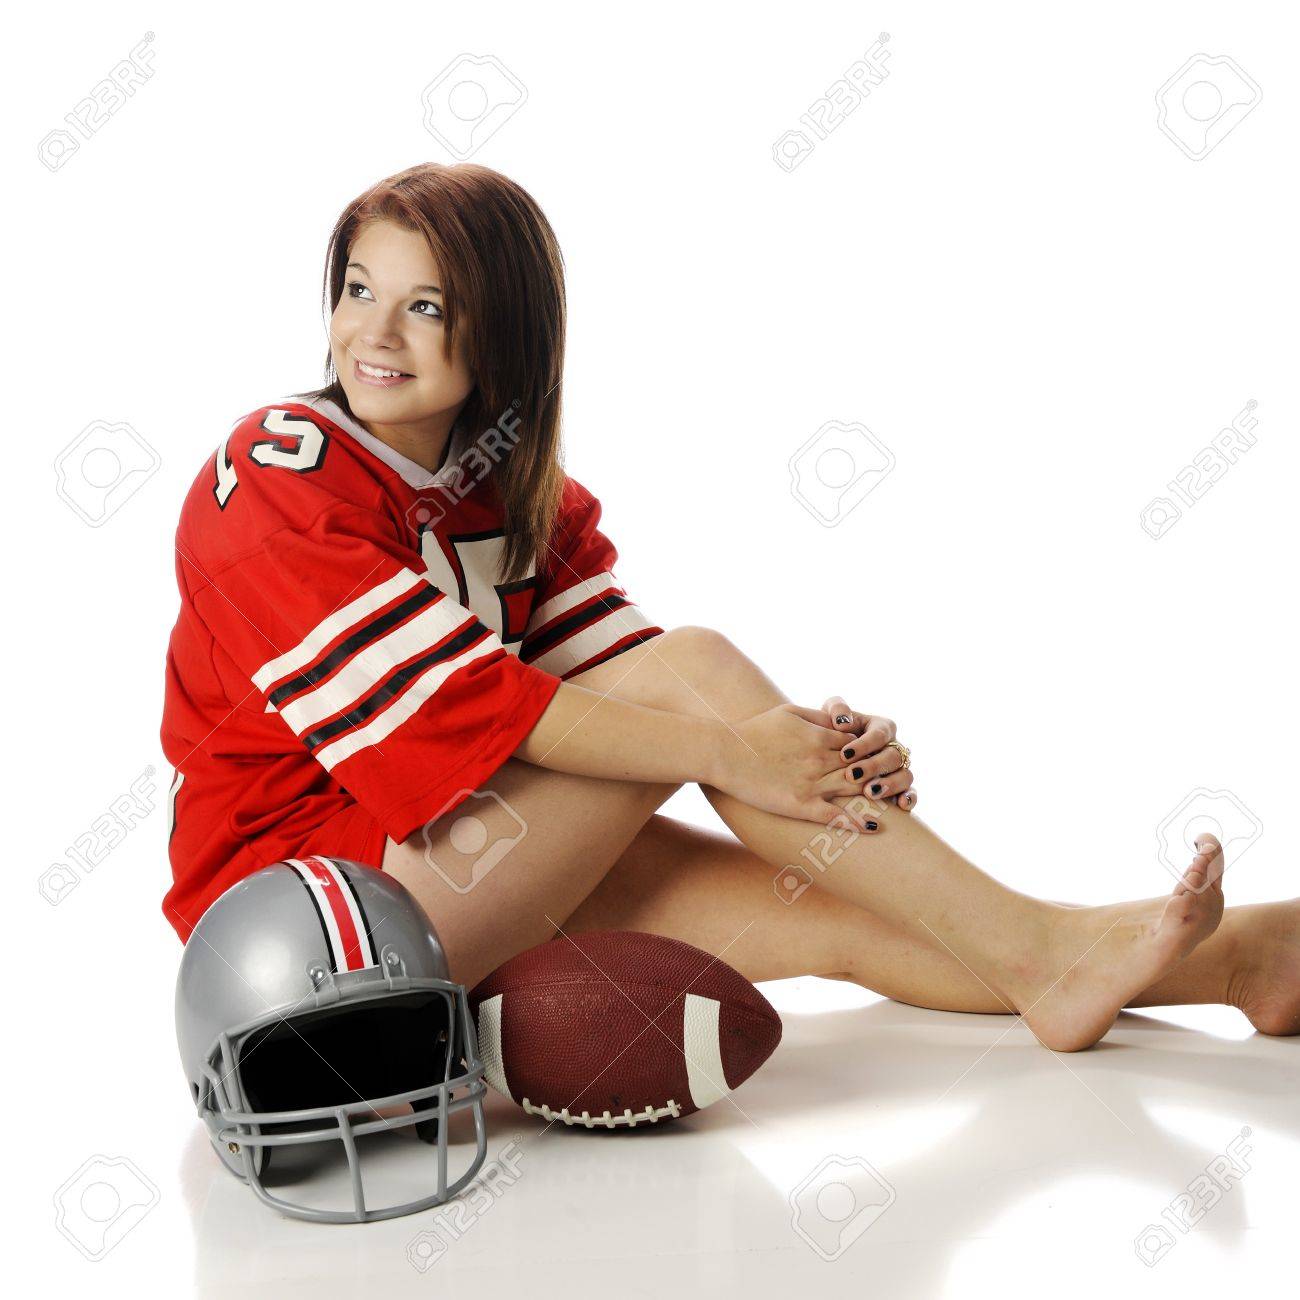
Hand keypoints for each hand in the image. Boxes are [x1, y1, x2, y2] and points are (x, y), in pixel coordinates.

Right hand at [710, 703, 877, 830]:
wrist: (725, 753)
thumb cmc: (754, 731)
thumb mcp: (788, 712)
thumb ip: (818, 717)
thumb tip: (841, 722)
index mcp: (820, 736)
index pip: (859, 743)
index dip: (872, 750)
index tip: (880, 758)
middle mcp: (821, 759)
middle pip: (863, 767)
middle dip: (880, 773)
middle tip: (894, 782)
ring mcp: (812, 783)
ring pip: (855, 790)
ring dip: (876, 795)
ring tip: (891, 803)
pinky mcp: (800, 805)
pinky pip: (835, 815)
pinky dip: (856, 822)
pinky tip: (873, 827)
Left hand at [822, 696, 916, 812]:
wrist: (830, 754)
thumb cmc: (830, 732)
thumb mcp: (830, 716)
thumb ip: (837, 709)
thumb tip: (842, 722)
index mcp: (881, 727)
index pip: (880, 734)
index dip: (864, 744)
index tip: (844, 755)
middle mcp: (894, 747)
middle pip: (893, 756)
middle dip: (874, 766)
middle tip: (852, 775)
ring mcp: (899, 768)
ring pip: (905, 775)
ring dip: (890, 784)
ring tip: (869, 792)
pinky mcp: (901, 787)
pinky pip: (912, 792)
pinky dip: (910, 798)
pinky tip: (901, 804)